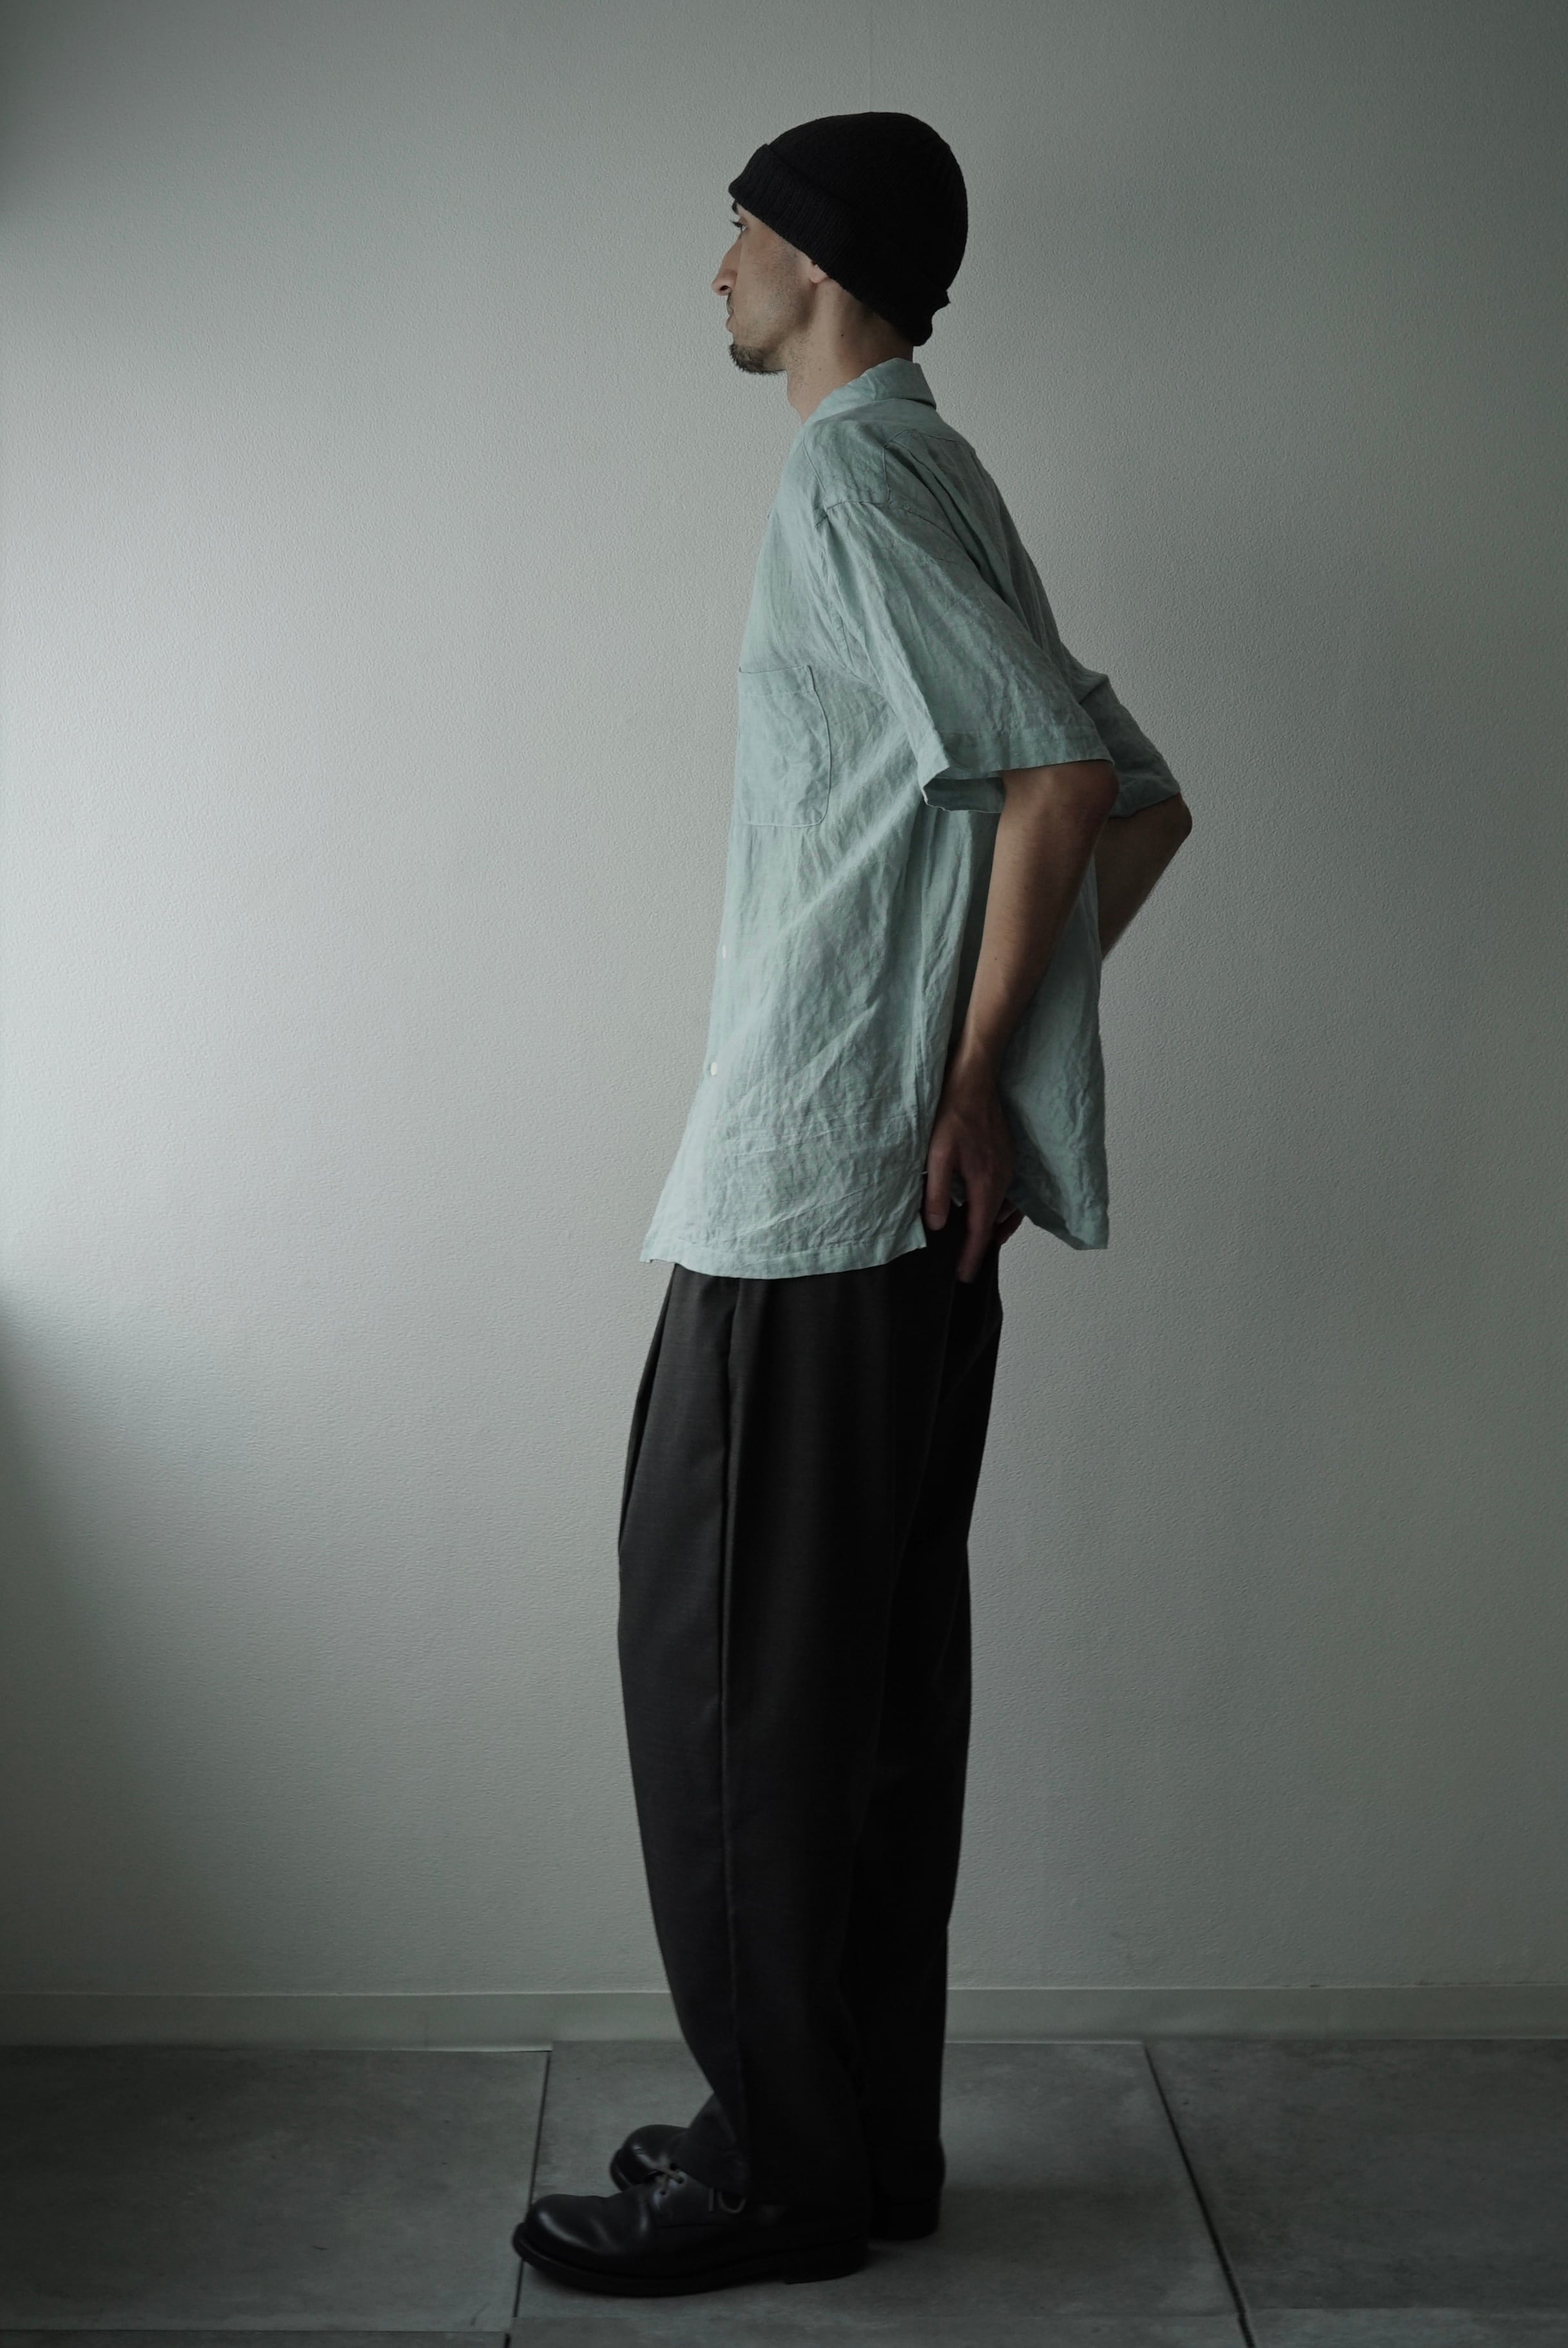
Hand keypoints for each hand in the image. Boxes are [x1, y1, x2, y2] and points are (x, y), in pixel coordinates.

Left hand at [923, 1062, 1017, 1282]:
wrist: (974, 1083)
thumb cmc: (952, 1116)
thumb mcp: (937, 1156)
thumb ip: (937, 1193)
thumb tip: (939, 1226)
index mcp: (986, 1184)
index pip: (980, 1231)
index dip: (972, 1256)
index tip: (964, 1276)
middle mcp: (1003, 1179)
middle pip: (996, 1224)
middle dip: (983, 1246)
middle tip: (969, 1264)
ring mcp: (1008, 1167)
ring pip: (1006, 1210)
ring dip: (994, 1228)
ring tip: (981, 1243)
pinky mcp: (1007, 1157)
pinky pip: (1008, 1193)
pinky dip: (1001, 1209)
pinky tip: (989, 1208)